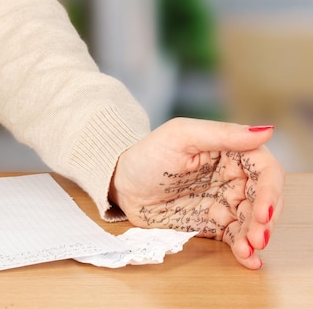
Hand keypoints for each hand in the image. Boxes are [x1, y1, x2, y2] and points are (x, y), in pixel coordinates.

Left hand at [110, 118, 284, 268]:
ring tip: (248, 250)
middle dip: (265, 219)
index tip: (262, 212)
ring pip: (253, 220)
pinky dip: (245, 249)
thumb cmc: (147, 154)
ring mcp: (224, 201)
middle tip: (257, 238)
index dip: (270, 191)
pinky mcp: (213, 223)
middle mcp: (232, 176)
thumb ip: (222, 134)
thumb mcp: (181, 136)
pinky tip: (248, 260)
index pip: (265, 168)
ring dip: (256, 236)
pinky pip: (236, 237)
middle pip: (264, 198)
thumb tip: (267, 131)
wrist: (121, 185)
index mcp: (230, 150)